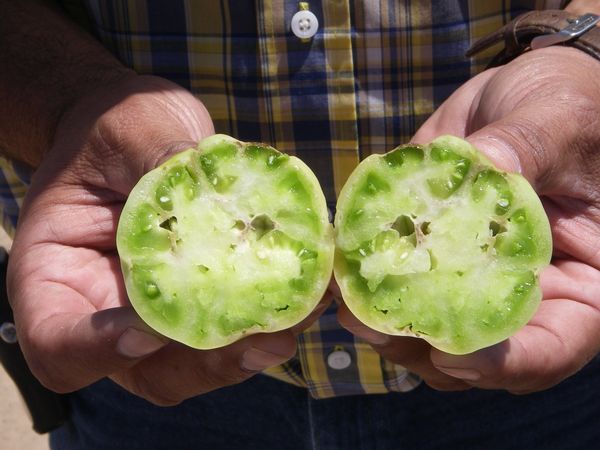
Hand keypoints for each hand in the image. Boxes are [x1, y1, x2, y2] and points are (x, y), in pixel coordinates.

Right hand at [7, 74, 327, 405]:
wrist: (140, 133)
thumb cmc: (115, 126)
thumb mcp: (130, 128)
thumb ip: (162, 159)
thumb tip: (219, 191)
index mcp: (56, 272)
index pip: (58, 342)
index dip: (98, 351)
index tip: (148, 331)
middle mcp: (103, 308)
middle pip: (141, 370)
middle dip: (204, 365)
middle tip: (261, 341)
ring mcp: (154, 312)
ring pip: (194, 364)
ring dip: (247, 354)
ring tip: (296, 321)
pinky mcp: (198, 300)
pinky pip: (230, 329)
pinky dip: (268, 320)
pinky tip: (308, 295)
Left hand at [338, 46, 599, 392]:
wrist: (523, 98)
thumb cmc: (571, 104)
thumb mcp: (561, 118)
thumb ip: (528, 147)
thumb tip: (480, 172)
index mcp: (578, 282)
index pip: (550, 349)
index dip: (500, 363)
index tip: (447, 353)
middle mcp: (524, 293)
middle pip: (478, 353)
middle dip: (422, 349)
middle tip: (371, 323)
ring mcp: (472, 278)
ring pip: (431, 332)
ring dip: (386, 327)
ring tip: (347, 303)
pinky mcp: (430, 253)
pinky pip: (400, 282)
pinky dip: (370, 284)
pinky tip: (343, 267)